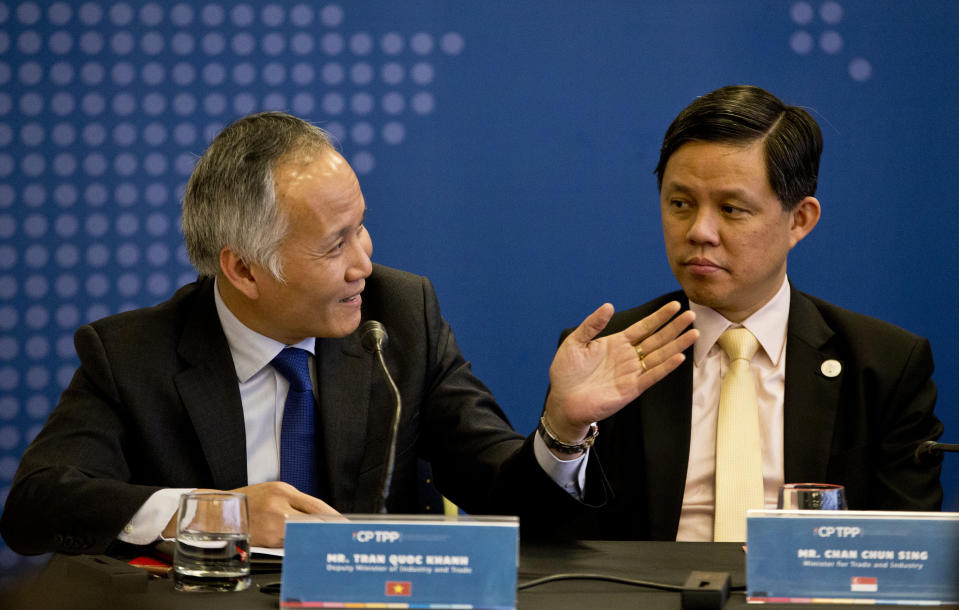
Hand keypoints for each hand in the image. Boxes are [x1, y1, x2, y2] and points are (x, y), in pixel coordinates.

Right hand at [162, 482, 340, 547]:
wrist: (217, 513)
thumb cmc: (247, 503)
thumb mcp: (272, 493)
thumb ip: (294, 502)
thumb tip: (318, 516)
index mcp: (283, 490)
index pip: (316, 505)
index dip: (333, 516)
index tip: (344, 524)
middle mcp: (280, 504)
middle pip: (314, 519)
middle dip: (329, 529)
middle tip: (340, 536)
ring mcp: (273, 522)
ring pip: (302, 533)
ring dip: (311, 538)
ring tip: (320, 541)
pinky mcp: (266, 538)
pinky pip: (287, 543)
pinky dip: (294, 544)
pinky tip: (297, 545)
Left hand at [544, 301, 697, 448]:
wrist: (562, 401)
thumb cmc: (566, 373)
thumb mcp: (576, 342)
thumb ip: (592, 324)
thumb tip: (609, 305)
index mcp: (616, 344)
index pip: (643, 327)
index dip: (659, 317)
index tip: (674, 305)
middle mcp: (628, 357)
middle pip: (657, 339)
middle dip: (674, 327)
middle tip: (691, 315)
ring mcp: (631, 372)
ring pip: (660, 355)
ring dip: (677, 345)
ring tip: (693, 332)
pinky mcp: (631, 389)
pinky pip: (652, 376)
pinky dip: (666, 367)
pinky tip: (679, 356)